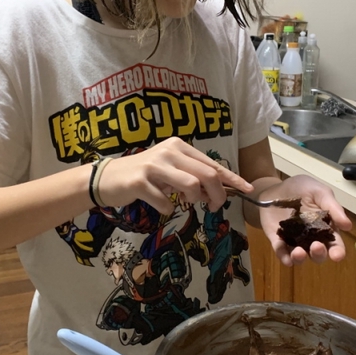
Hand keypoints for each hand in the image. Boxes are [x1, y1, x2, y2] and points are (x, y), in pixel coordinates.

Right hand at [97, 137, 252, 213]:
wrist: (107, 178)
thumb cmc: (144, 175)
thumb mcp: (170, 171)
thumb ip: (192, 177)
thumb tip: (216, 193)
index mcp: (179, 147)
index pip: (212, 164)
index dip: (232, 178)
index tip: (248, 189)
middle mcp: (169, 152)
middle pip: (207, 174)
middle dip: (217, 194)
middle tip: (215, 207)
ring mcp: (153, 166)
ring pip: (191, 185)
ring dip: (194, 200)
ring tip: (185, 202)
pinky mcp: (140, 182)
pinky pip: (166, 202)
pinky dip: (168, 208)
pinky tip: (161, 204)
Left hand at [258, 175, 351, 265]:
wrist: (275, 188)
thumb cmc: (301, 189)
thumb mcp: (319, 192)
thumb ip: (332, 207)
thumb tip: (348, 226)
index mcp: (325, 227)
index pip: (335, 244)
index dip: (337, 252)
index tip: (337, 255)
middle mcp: (312, 239)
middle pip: (318, 254)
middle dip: (319, 254)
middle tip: (316, 246)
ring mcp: (294, 241)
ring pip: (300, 257)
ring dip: (301, 258)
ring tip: (299, 252)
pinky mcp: (278, 241)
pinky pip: (282, 253)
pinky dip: (284, 258)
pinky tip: (287, 259)